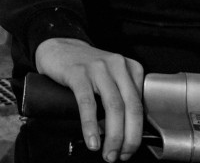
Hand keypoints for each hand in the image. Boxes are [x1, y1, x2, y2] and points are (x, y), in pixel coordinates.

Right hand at [35, 38, 143, 161]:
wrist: (59, 47)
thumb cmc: (85, 67)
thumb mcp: (110, 77)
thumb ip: (120, 98)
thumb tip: (123, 133)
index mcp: (130, 69)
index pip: (140, 105)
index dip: (137, 132)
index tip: (130, 148)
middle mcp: (118, 66)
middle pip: (131, 107)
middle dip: (129, 138)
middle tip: (122, 155)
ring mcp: (98, 68)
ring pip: (113, 107)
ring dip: (113, 136)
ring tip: (108, 153)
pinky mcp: (78, 73)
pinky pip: (88, 103)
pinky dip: (91, 125)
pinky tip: (92, 139)